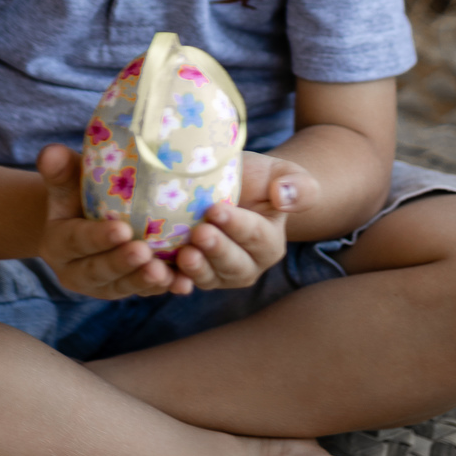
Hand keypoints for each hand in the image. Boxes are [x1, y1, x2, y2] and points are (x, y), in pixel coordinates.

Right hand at [35, 143, 193, 297]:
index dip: (98, 238)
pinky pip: (144, 292)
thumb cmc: (78, 191)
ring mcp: (101, 285)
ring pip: (122, 286)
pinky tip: (182, 283)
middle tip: (145, 252)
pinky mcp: (125, 289)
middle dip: (122, 263)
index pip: (76, 241)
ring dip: (143, 281)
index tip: (122, 229)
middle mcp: (75, 271)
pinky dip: (164, 288)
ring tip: (165, 272)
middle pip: (98, 270)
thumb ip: (59, 168)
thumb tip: (50, 153)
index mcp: (57, 244)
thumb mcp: (67, 179)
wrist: (86, 217)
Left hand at [171, 152, 320, 290]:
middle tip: (199, 233)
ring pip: (209, 277)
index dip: (237, 225)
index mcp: (270, 243)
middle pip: (234, 265)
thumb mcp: (283, 173)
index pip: (255, 236)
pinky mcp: (191, 274)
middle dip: (217, 250)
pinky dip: (170, 280)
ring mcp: (217, 273)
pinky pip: (182, 282)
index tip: (216, 209)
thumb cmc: (259, 179)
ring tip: (183, 255)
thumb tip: (284, 196)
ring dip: (195, 270)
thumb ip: (296, 186)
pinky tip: (159, 272)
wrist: (230, 186)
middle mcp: (246, 265)